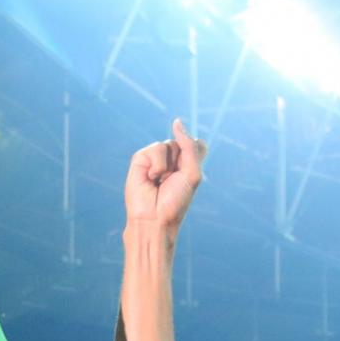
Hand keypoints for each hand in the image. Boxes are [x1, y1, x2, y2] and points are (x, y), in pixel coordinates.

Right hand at [123, 120, 205, 237]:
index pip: (197, 143)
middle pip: (184, 141)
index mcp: (188, 162)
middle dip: (182, 162)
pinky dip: (157, 166)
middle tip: (173, 181)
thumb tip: (176, 122)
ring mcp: (156, 157)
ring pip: (170, 144)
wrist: (154, 218)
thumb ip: (189, 146)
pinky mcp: (141, 158)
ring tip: (161, 181)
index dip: (195, 154)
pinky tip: (151, 178)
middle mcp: (172, 158)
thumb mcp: (192, 173)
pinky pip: (156, 148)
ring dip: (169, 166)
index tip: (188, 175)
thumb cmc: (175, 202)